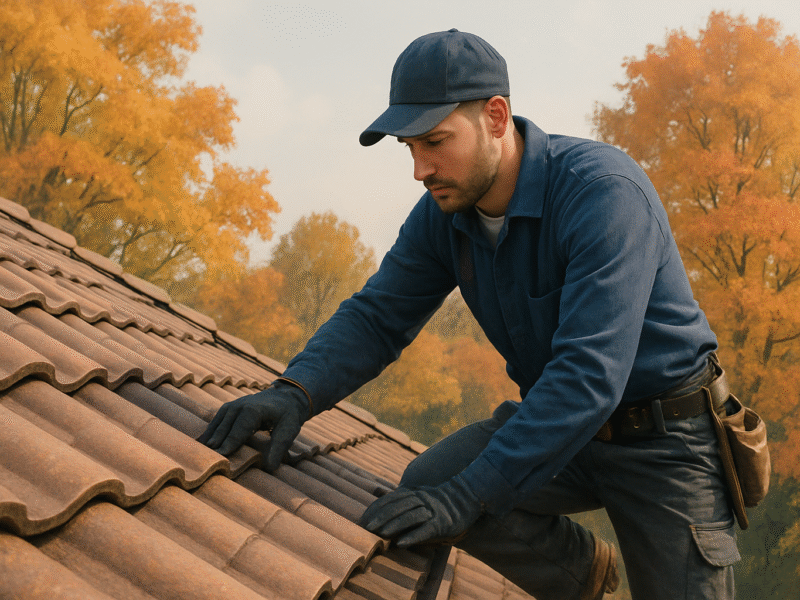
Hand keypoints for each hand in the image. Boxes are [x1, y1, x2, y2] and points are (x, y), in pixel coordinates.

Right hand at [198, 380, 307, 470]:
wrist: (286, 398)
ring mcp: (234, 405)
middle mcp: (241, 405)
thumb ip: (280, 447)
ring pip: (218, 422)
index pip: (240, 428)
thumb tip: (270, 468)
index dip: (230, 442)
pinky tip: (201, 443)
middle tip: (206, 458)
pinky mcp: (230, 408)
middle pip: (225, 425)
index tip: (221, 455)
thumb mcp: (289, 430)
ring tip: (199, 452)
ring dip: (210, 436)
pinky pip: (217, 420)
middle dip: (216, 441)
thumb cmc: (287, 416)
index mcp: (255, 409)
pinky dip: (210, 431)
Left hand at [358, 474, 482, 546]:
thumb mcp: (419, 494)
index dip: (376, 507)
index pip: (390, 498)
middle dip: (381, 516)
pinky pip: (425, 529)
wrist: (467, 497)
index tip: (363, 517)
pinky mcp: (442, 523)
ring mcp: (432, 510)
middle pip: (398, 506)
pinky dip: (413, 536)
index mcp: (413, 492)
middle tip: (367, 527)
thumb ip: (401, 497)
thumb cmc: (439, 500)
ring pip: (410, 516)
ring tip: (381, 534)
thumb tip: (378, 497)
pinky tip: (401, 543)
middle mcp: (421, 499)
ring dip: (394, 525)